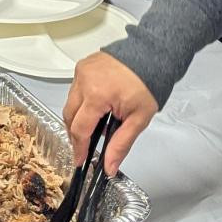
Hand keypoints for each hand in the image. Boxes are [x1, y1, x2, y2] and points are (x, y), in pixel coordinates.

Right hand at [64, 51, 158, 174]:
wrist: (152, 55)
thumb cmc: (148, 83)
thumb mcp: (138, 119)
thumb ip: (121, 144)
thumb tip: (109, 166)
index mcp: (97, 94)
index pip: (80, 129)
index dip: (79, 148)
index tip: (80, 159)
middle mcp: (84, 80)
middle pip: (69, 115)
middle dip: (75, 134)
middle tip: (84, 147)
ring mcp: (82, 71)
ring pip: (70, 101)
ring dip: (78, 116)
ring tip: (93, 126)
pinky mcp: (83, 65)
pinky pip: (75, 88)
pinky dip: (81, 101)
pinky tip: (94, 108)